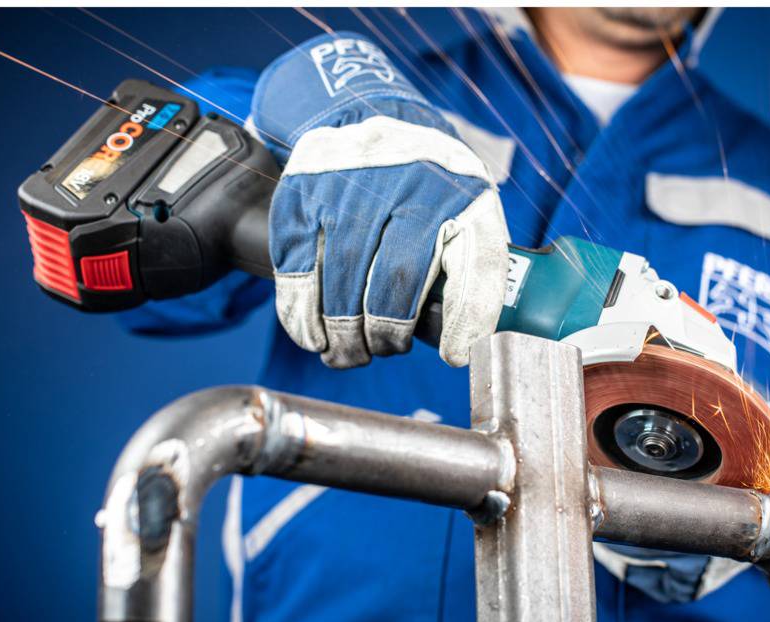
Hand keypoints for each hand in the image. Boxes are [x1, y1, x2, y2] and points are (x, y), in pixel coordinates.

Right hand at [250, 33, 508, 367]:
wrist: (369, 119)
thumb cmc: (428, 190)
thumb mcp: (468, 216)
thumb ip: (474, 276)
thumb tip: (460, 350)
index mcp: (459, 191)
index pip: (469, 264)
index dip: (462, 319)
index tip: (452, 354)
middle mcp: (406, 179)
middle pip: (394, 280)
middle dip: (385, 333)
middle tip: (382, 352)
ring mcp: (348, 182)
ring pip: (340, 276)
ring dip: (340, 332)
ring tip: (346, 354)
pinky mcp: (301, 190)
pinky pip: (295, 265)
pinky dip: (300, 311)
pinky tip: (311, 334)